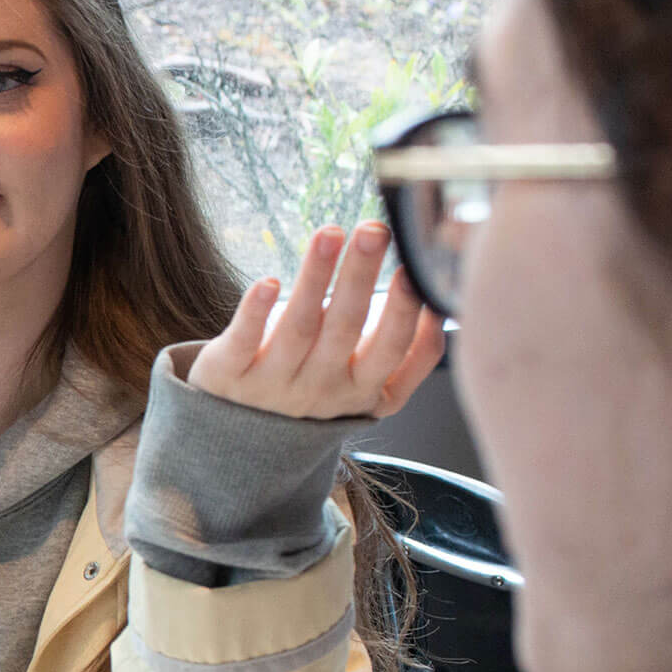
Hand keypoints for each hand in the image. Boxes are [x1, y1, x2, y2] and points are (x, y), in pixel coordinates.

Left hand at [187, 222, 446, 420]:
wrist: (240, 440)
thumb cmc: (316, 389)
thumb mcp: (369, 386)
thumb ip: (411, 355)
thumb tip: (442, 305)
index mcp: (360, 390)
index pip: (391, 350)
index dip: (404, 313)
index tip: (412, 269)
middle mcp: (319, 389)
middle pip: (344, 328)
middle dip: (360, 277)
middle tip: (374, 230)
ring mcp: (272, 383)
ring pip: (298, 326)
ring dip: (315, 276)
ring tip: (330, 232)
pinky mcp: (229, 373)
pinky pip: (244, 340)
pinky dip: (255, 312)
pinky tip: (268, 282)